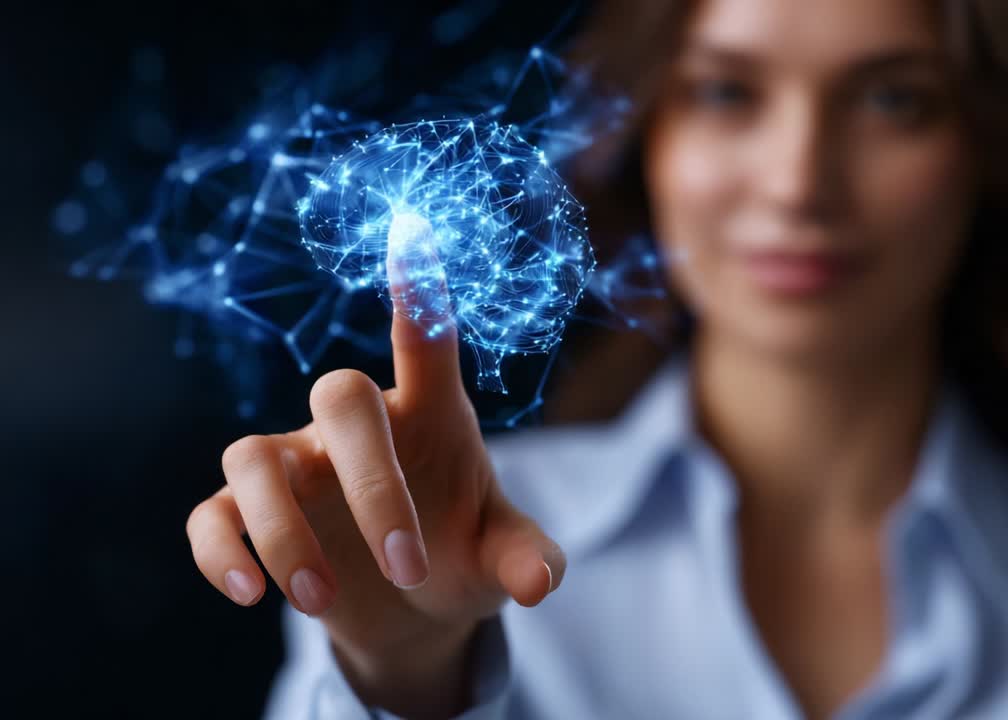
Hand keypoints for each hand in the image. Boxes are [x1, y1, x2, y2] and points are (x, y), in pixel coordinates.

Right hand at [187, 220, 563, 714]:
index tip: (413, 230)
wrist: (411, 607)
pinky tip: (248, 593)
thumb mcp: (501, 557)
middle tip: (410, 571)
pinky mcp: (251, 515)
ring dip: (285, 532)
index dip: (418, 291)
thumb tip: (541, 582)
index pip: (424, 340)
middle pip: (339, 396)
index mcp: (430, 414)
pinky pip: (213, 514)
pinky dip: (220, 550)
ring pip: (255, 455)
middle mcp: (358, 426)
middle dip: (372, 485)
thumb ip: (526, 558)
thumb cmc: (460, 555)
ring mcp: (297, 465)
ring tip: (319, 601)